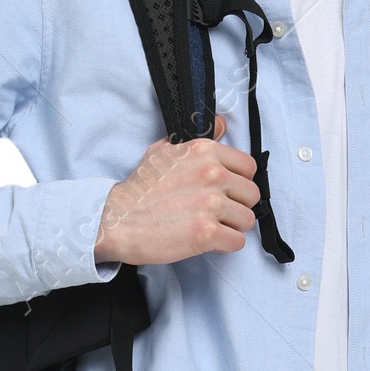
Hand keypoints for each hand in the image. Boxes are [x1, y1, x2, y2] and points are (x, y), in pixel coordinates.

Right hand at [93, 115, 258, 266]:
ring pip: (247, 219)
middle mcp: (211, 174)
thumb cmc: (139, 190)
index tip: (225, 191)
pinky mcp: (207, 233)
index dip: (238, 182)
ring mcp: (210, 204)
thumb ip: (197, 140)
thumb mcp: (163, 150)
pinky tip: (207, 241)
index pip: (248, 167)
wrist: (117, 220)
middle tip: (216, 213)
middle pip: (251, 195)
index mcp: (205, 152)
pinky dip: (225, 245)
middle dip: (237, 205)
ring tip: (210, 226)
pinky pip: (237, 241)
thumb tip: (221, 125)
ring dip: (232, 227)